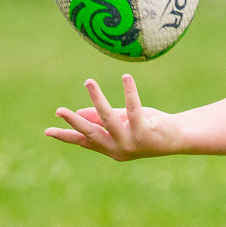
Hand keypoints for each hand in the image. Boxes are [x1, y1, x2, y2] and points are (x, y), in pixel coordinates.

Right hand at [45, 74, 181, 160]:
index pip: (84, 142)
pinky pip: (134, 108)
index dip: (66, 136)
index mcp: (110, 148)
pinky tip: (126, 77)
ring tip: (89, 81)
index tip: (47, 131)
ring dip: (97, 99)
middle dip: (75, 121)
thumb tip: (81, 111)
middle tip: (59, 110)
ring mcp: (131, 142)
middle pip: (92, 133)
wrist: (178, 138)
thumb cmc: (148, 128)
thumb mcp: (123, 124)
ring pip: (109, 119)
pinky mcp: (145, 132)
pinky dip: (130, 91)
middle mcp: (118, 148)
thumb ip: (103, 119)